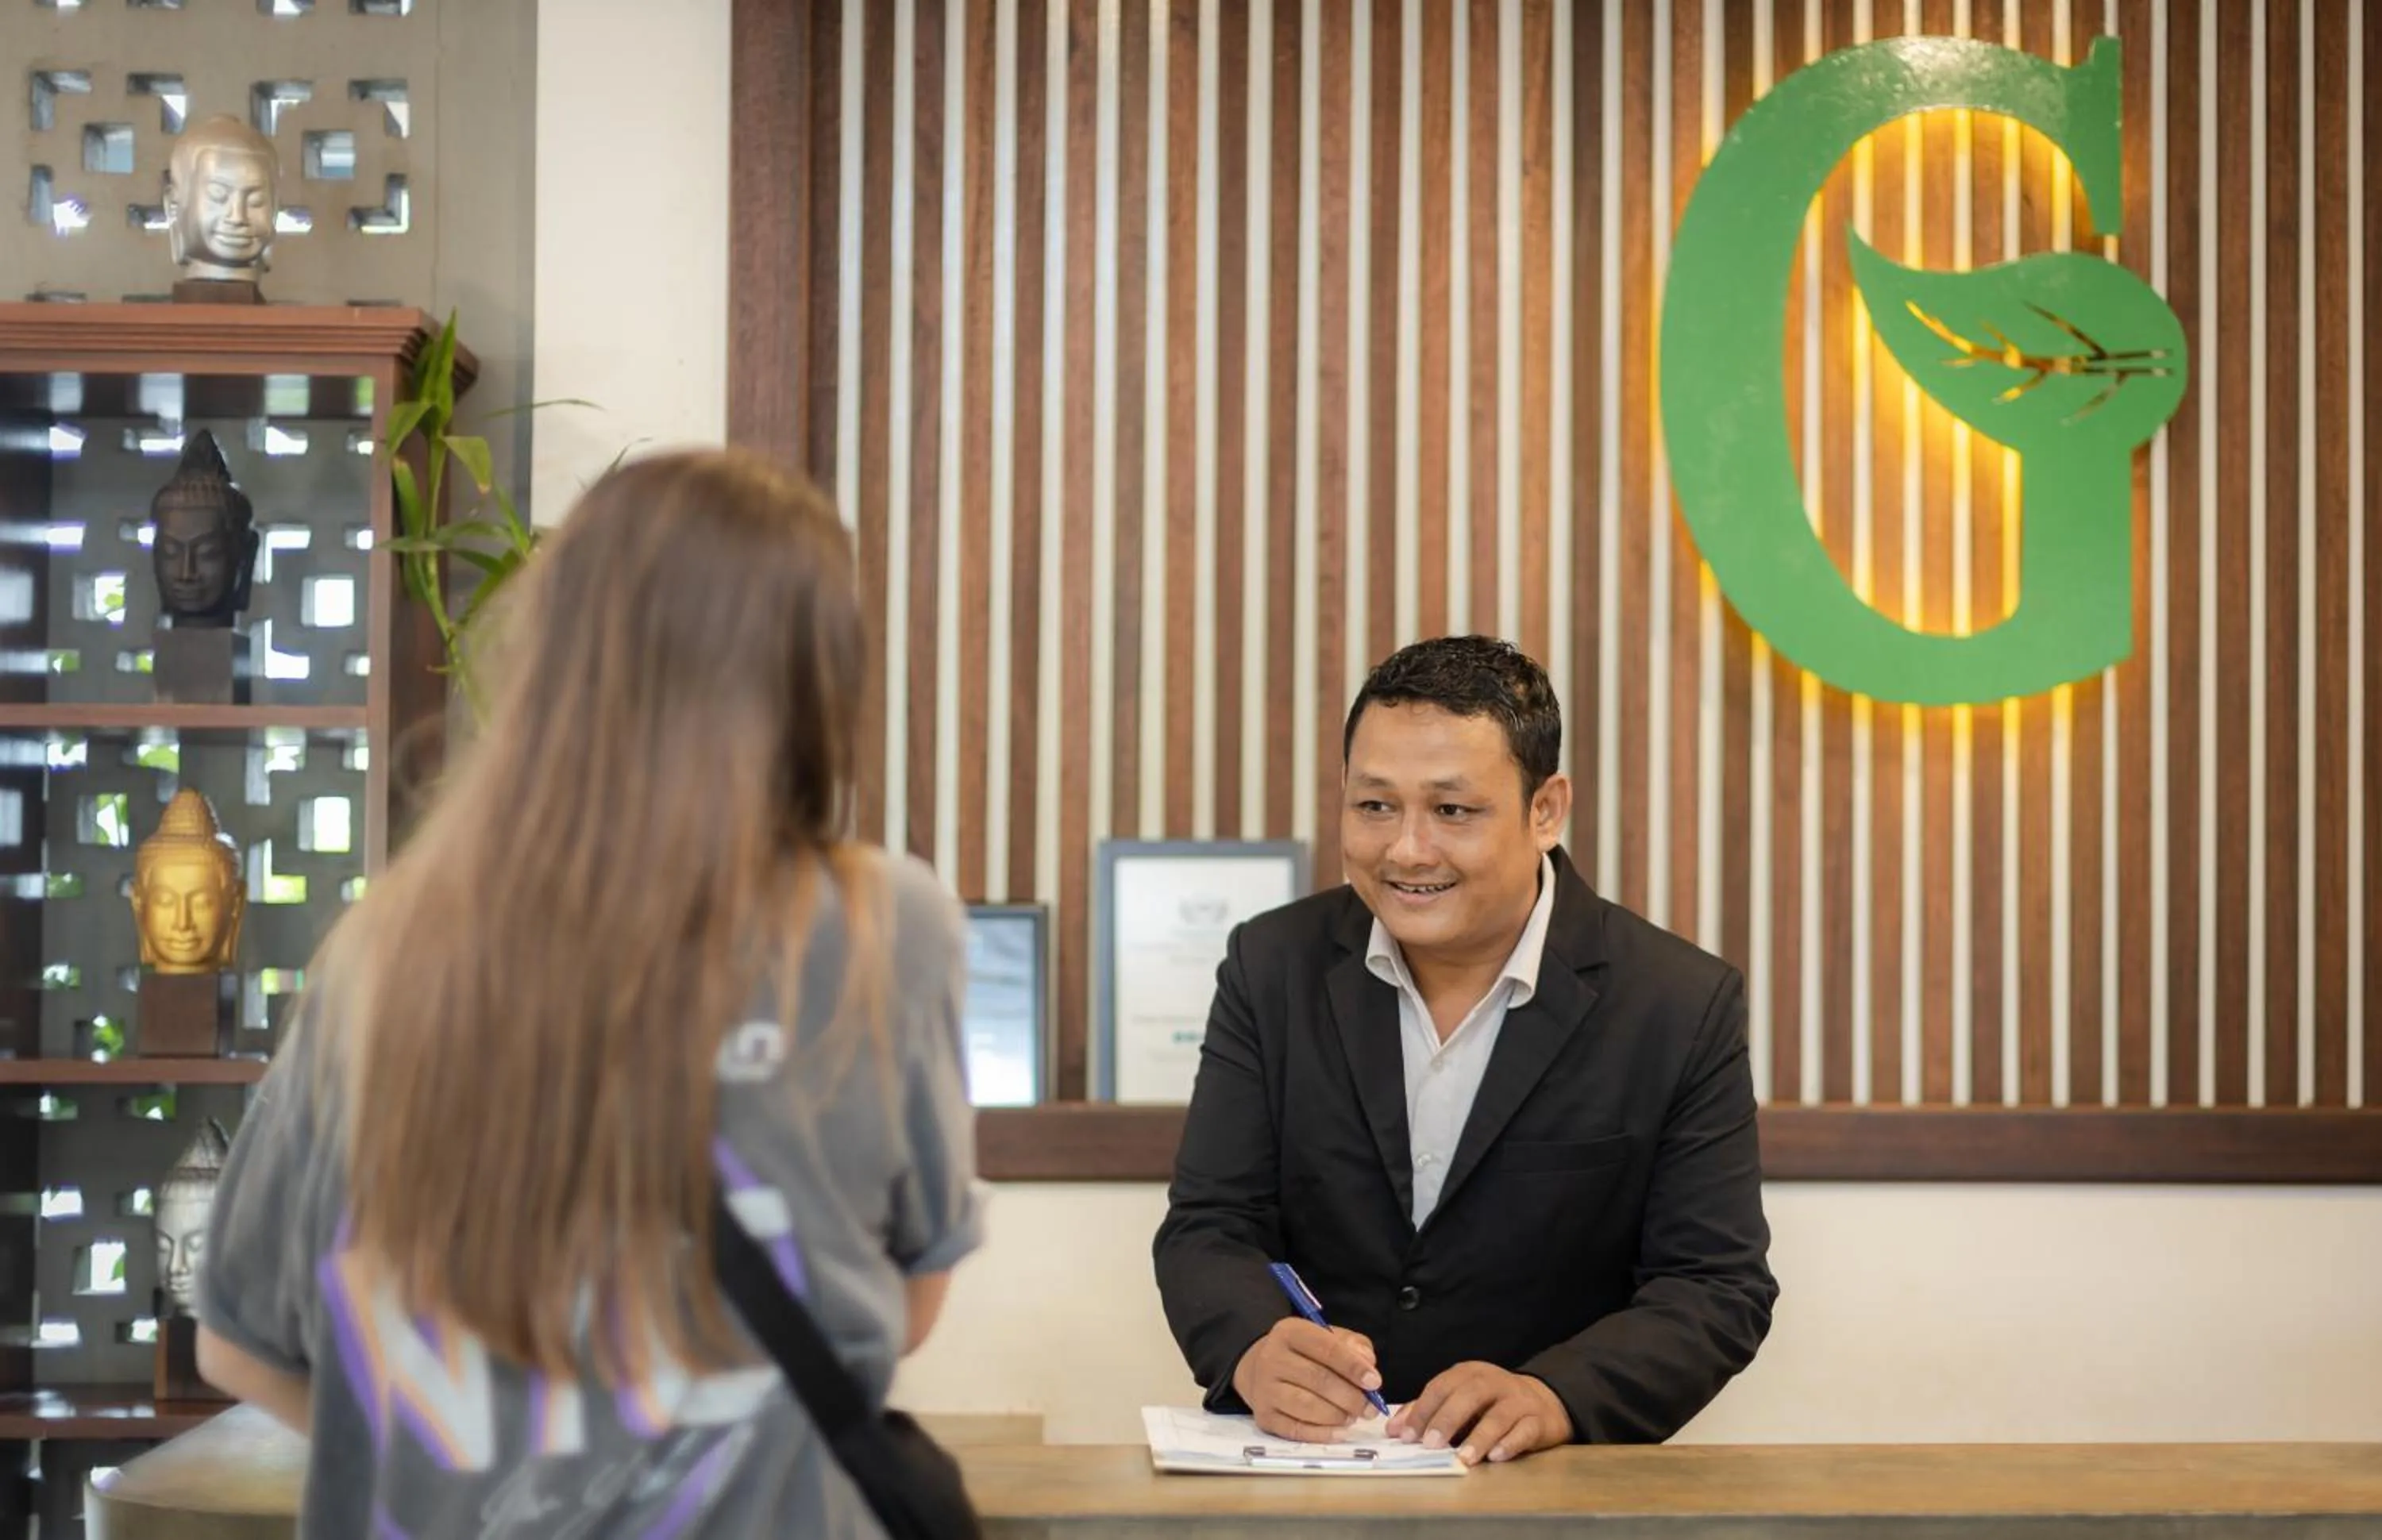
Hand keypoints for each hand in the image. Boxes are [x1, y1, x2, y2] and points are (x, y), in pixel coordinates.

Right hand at [1229, 1318, 1382, 1441]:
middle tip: (1370, 1408)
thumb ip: (1352, 1346)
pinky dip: (1322, 1434)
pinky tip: (1339, 1432)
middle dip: (1350, 1397)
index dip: (1353, 1366)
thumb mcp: (1327, 1337)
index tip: (1374, 1382)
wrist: (1261, 1369)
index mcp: (1290, 1332)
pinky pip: (1296, 1429)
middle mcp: (1272, 1358)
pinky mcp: (1264, 1416)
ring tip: (1353, 1417)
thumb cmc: (1304, 1354)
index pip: (1326, 1348)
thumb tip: (1368, 1364)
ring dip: (1337, 1415)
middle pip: (1318, 1379)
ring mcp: (1265, 1389)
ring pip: (1306, 1406)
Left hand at [1386, 1362, 1571, 1465]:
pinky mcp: (1538, 1420)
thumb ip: (1427, 1412)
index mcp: (1469, 1374)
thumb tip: (1394, 1429)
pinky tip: (1496, 1456)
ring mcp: (1518, 1400)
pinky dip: (1510, 1443)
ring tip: (1464, 1458)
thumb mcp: (1458, 1401)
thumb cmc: (1490, 1404)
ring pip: (1499, 1415)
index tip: (1406, 1435)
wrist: (1541, 1403)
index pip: (1441, 1387)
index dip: (1422, 1410)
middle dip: (1447, 1419)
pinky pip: (1524, 1430)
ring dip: (1479, 1437)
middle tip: (1431, 1444)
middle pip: (1469, 1395)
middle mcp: (1494, 1382)